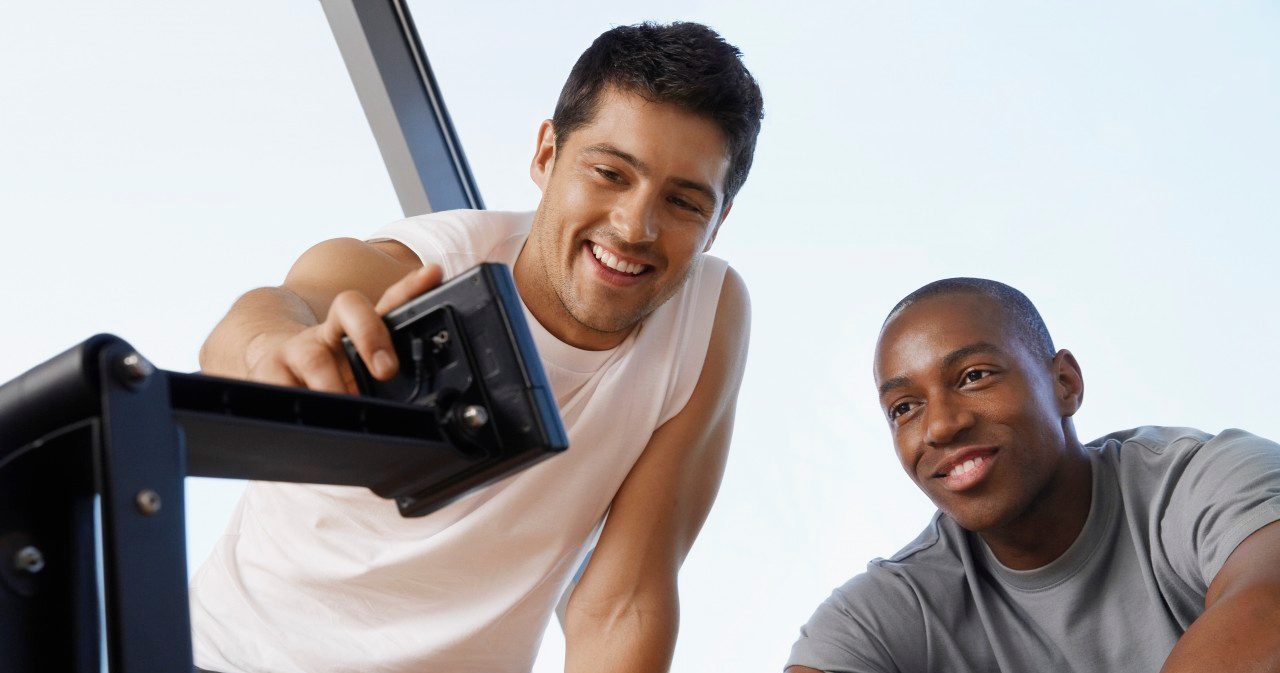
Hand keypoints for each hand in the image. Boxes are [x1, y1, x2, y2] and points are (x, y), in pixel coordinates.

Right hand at [246, 264, 442, 393]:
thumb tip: (424, 403)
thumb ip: (386, 376)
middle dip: (371, 335)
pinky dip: (297, 400)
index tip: (432, 274)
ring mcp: (298, 348)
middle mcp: (330, 331)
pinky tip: (308, 416)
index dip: (411, 286)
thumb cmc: (327, 370)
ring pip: (316, 358)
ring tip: (349, 408)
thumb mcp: (361, 370)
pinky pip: (281, 384)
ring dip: (334, 386)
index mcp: (358, 329)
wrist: (270, 366)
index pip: (389, 301)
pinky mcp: (270, 370)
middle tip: (387, 371)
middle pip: (350, 309)